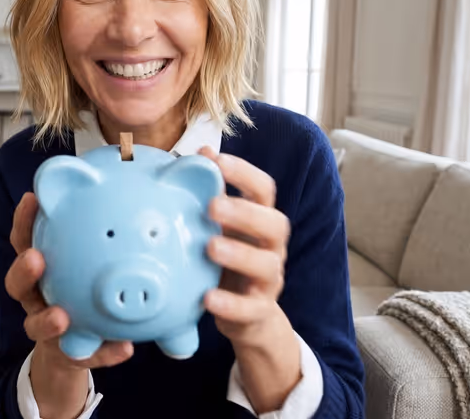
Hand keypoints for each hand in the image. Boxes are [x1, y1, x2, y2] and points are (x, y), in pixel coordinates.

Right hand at [5, 192, 132, 417]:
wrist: (77, 347)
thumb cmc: (84, 291)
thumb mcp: (92, 262)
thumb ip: (110, 235)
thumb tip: (151, 186)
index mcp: (43, 268)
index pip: (27, 240)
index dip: (25, 221)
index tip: (32, 199)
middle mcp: (38, 296)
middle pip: (17, 282)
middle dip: (23, 269)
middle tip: (36, 258)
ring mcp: (48, 327)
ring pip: (36, 324)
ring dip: (47, 319)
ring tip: (62, 316)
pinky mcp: (69, 354)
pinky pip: (85, 356)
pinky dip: (105, 353)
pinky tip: (125, 348)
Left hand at [198, 147, 300, 411]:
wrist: (246, 314)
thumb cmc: (225, 259)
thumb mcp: (217, 226)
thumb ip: (209, 193)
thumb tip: (194, 154)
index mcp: (260, 219)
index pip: (264, 189)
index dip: (244, 173)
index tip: (217, 160)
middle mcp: (271, 247)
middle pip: (275, 224)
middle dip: (244, 212)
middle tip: (212, 206)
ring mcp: (269, 280)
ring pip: (267, 265)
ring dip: (239, 254)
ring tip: (210, 248)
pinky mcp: (259, 311)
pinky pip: (250, 309)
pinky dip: (230, 304)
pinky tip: (207, 298)